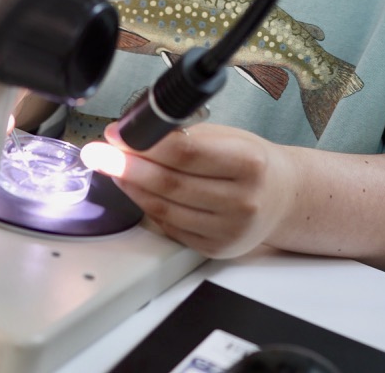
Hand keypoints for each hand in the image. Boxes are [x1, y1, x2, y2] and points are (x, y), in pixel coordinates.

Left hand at [92, 122, 301, 258]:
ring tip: (113, 170)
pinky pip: (169, 227)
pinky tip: (138, 192)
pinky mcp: (215, 248)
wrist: (285, 198)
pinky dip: (147, 208)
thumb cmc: (255, 164)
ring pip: (163, 208)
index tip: (118, 135)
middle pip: (169, 183)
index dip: (145, 144)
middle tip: (99, 154)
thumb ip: (186, 139)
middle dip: (126, 166)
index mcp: (250, 164)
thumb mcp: (232, 139)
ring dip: (131, 187)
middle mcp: (242, 200)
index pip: (186, 153)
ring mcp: (229, 229)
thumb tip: (133, 137)